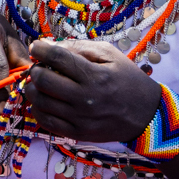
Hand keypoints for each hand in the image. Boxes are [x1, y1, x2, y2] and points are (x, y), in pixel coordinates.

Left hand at [24, 39, 160, 142]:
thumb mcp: (110, 54)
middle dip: (35, 69)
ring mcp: (80, 119)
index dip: (40, 49)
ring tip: (38, 83)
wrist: (146, 114)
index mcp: (95, 75)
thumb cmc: (127, 79)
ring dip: (33, 88)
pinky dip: (37, 109)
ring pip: (40, 102)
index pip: (58, 58)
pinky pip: (46, 121)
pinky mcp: (77, 134)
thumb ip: (80, 47)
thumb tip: (50, 45)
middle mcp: (85, 98)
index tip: (36, 47)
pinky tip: (42, 100)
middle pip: (43, 80)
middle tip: (39, 66)